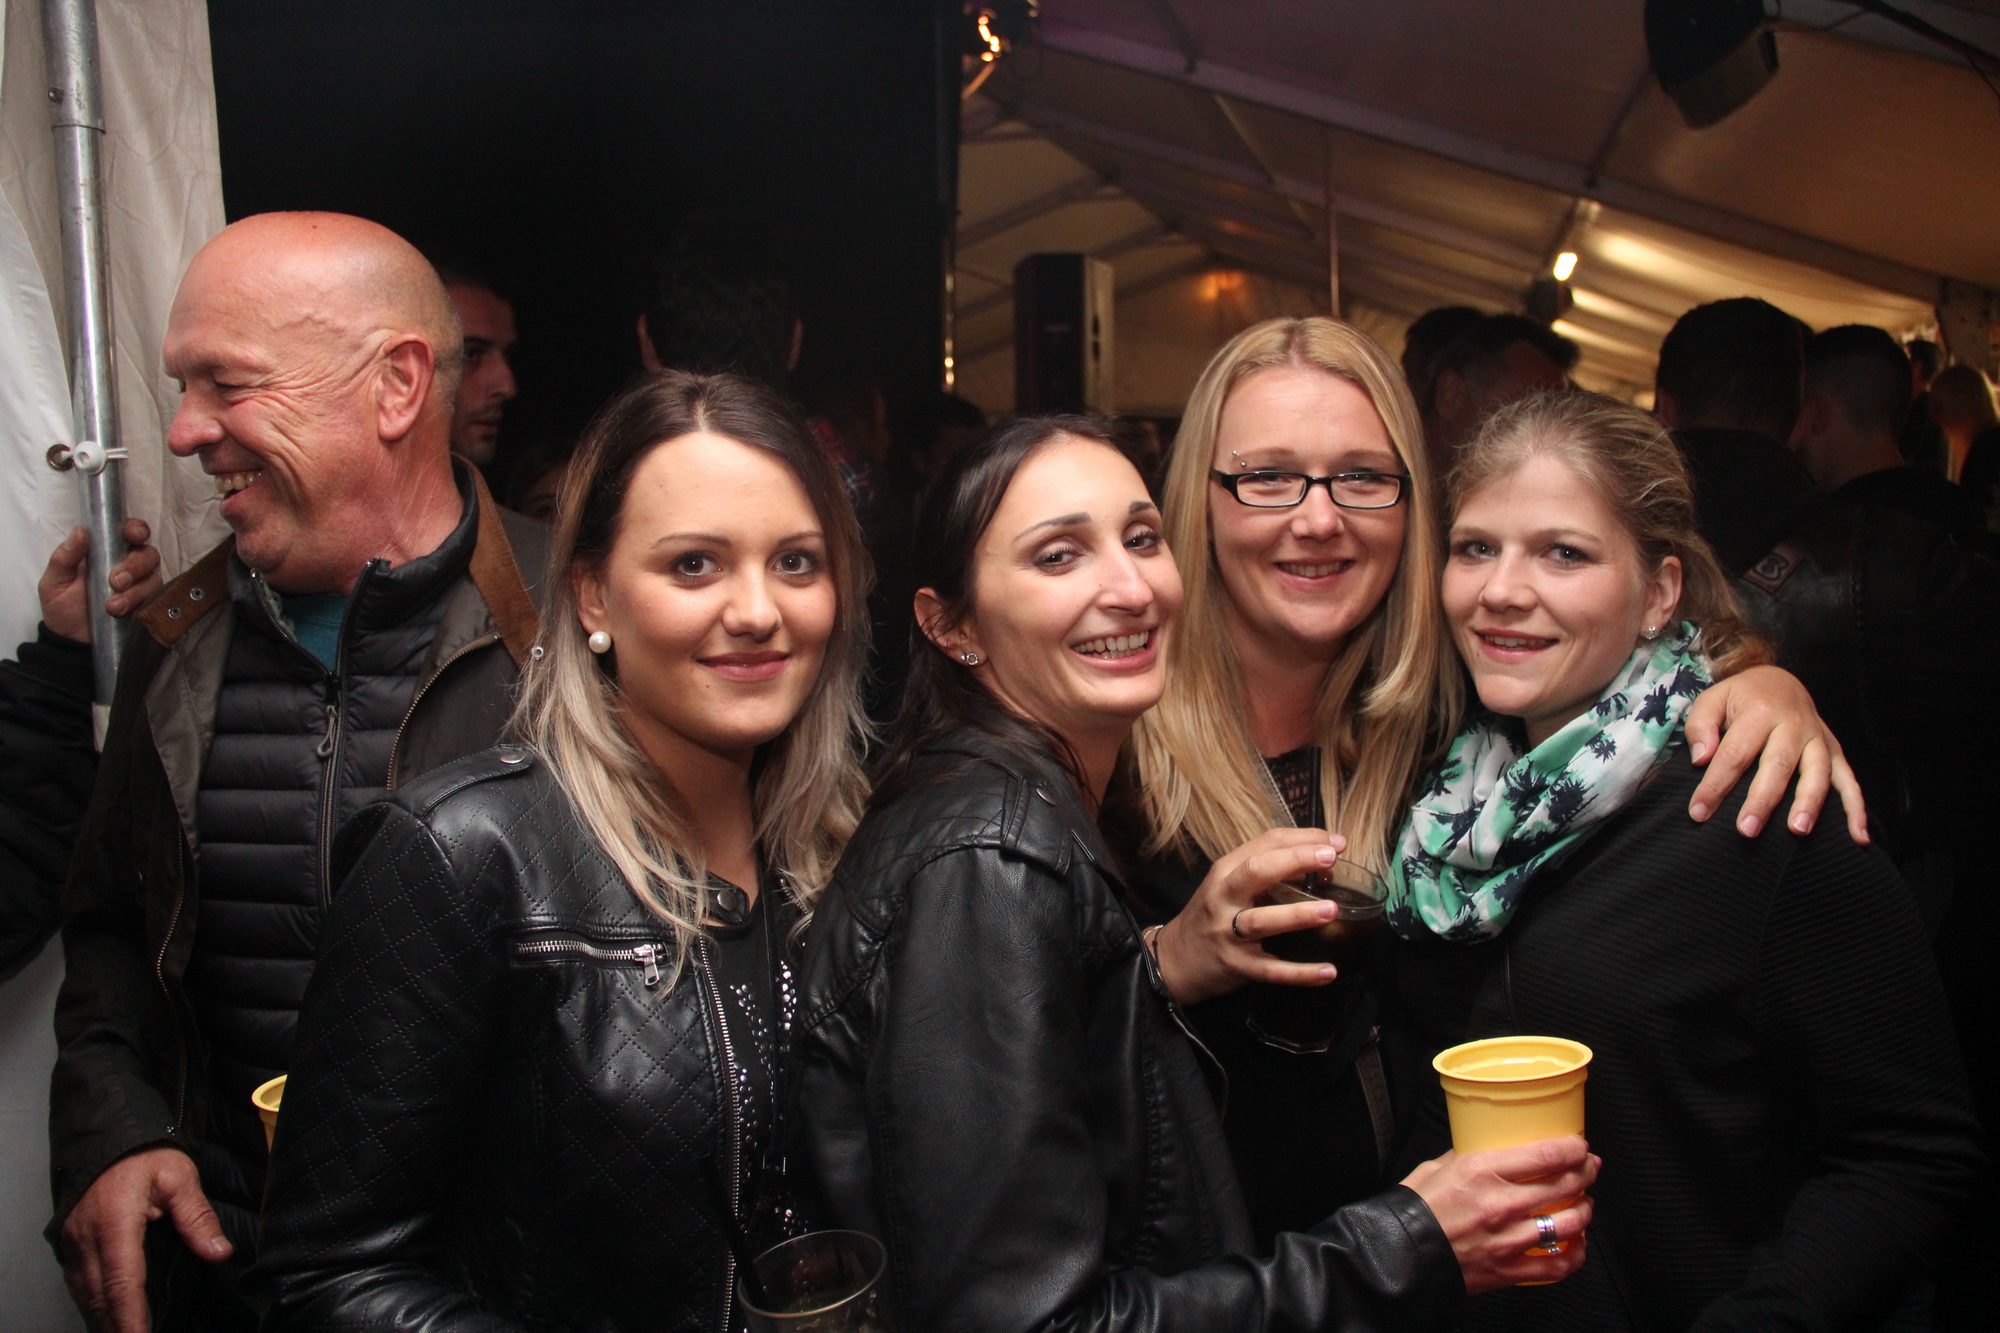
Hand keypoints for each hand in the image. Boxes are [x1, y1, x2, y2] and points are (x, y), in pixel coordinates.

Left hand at [39, 519, 162, 643]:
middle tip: (116, 581)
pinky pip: (156, 600)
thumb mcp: (54, 581)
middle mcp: (129, 566)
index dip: (137, 530)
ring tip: (112, 606)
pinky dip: (141, 604)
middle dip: (135, 566)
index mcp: (107, 552)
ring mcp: (140, 586)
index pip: (131, 532)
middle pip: (148, 554)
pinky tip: (124, 612)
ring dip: (135, 590)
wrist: (70, 642)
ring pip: (154, 577)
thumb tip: (80, 531)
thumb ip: (64, 557)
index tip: (133, 536)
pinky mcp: (147, 606)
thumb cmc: (62, 606)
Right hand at [60, 1146, 231, 1332]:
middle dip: (117, 1325)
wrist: (108, 1136)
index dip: (131, 1315)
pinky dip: (92, 1303)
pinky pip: (78, 1283)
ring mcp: (73, 1241)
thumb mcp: (180, 1177)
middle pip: (99, 1296)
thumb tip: (219, 1252)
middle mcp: (87, 1237)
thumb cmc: (144, 1154)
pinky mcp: (69, 1243)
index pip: (123, 1280)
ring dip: (103, 1318)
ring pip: (85, 1294)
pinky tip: (107, 1315)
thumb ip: (198, 1217)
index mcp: (115, 1222)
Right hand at [1152, 828, 1345, 1005]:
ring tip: (1332, 910)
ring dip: (1298, 914)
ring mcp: (1228, 933)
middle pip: (1256, 871)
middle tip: (1331, 858)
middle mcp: (1223, 898)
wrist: (1175, 959)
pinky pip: (1271, 970)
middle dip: (1295, 860)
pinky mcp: (1237, 966)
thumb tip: (1320, 862)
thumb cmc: (1213, 915)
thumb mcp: (1230, 885)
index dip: (1303, 839)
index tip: (1336, 843)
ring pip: (1262, 920)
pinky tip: (1328, 971)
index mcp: (1225, 871)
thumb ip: (1267, 872)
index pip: (1265, 844)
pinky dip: (1300, 973)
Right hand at [1402, 1136, 1597, 1294]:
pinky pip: (1558, 1264)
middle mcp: (1500, 1204)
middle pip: (1565, 1184)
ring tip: (1584, 1204)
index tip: (1580, 1146)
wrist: (1399, 1255)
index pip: (1545, 1155)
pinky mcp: (1509, 1270)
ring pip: (1569, 1223)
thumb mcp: (1437, 1168)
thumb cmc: (1413, 1210)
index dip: (1573, 1149)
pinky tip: (1576, 1244)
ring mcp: (1508, 1239)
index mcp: (1480, 1171)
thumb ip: (1466, 1156)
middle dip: (1586, 1173)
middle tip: (1589, 1168)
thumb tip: (1486, 1146)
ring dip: (1585, 1211)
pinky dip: (1575, 1254)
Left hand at [1683, 664, 1867, 843]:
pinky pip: (1850, 780)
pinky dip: (1856, 808)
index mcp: (1760, 711)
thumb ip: (1701, 727)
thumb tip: (1701, 759)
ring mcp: (1818, 739)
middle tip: (1746, 830)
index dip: (1715, 785)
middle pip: (1777, 765)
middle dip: (1762, 800)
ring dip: (1809, 803)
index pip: (1734, 753)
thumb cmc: (1740, 699)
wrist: (1780, 681)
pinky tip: (1857, 836)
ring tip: (1797, 830)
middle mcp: (1793, 724)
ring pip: (1817, 773)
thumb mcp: (1712, 700)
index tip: (1698, 812)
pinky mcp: (1834, 751)